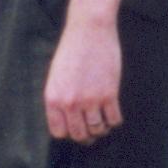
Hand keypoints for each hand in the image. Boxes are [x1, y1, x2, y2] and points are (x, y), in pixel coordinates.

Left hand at [43, 13, 124, 144]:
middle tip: (91, 131)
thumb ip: (59, 98)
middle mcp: (70, 103)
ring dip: (101, 128)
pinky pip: (114, 119)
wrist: (89, 31)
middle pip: (79, 134)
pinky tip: (112, 114)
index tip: (75, 129)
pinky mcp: (109, 94)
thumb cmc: (72, 50)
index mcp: (53, 98)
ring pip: (98, 129)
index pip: (59, 132)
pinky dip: (114, 121)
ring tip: (103, 122)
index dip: (68, 133)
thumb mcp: (56, 76)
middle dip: (86, 136)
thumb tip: (67, 119)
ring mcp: (90, 100)